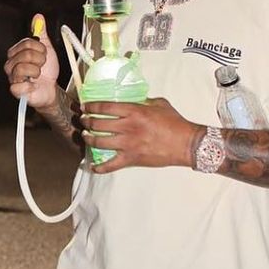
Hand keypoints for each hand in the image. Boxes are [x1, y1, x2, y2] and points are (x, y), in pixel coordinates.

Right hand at [5, 14, 59, 110]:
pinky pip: (19, 86)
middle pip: (25, 55)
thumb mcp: (46, 48)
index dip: (40, 49)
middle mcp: (11, 65)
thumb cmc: (47, 70)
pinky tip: (33, 86)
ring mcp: (12, 78)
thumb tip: (38, 17)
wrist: (52, 89)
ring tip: (38, 75)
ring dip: (36, 72)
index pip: (26, 43)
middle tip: (42, 66)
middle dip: (40, 60)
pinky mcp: (15, 91)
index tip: (44, 55)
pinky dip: (30, 86)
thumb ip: (40, 33)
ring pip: (21, 68)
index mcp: (16, 53)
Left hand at [79, 97, 198, 172]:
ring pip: (99, 142)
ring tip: (85, 136)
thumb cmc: (175, 123)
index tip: (86, 107)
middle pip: (98, 124)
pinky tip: (93, 167)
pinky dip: (100, 167)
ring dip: (88, 139)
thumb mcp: (159, 104)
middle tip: (83, 121)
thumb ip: (144, 101)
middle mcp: (128, 127)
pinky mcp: (131, 159)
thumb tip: (134, 100)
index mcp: (134, 111)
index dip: (91, 106)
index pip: (105, 107)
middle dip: (86, 122)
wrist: (186, 144)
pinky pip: (110, 165)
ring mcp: (128, 145)